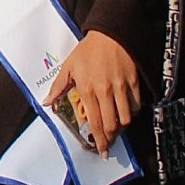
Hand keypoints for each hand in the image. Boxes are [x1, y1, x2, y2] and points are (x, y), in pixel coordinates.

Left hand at [47, 33, 141, 156]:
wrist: (110, 33)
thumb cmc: (88, 50)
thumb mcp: (69, 66)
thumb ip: (58, 87)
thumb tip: (47, 103)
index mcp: (87, 89)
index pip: (95, 123)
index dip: (99, 140)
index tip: (101, 151)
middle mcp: (105, 91)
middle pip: (112, 125)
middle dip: (110, 138)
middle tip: (109, 143)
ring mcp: (121, 87)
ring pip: (126, 118)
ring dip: (122, 127)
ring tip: (117, 128)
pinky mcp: (133, 82)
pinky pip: (136, 105)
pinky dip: (133, 112)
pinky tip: (127, 112)